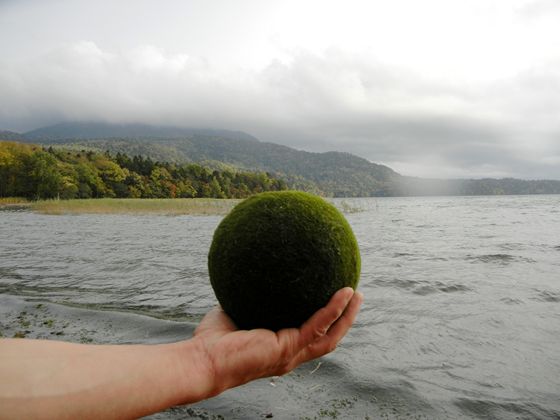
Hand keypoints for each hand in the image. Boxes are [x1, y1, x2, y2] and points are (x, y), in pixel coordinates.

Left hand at [193, 287, 362, 395]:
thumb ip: (249, 297)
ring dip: (346, 315)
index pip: (310, 337)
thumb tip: (251, 272)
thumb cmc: (213, 341)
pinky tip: (343, 293)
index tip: (335, 302)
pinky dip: (333, 310)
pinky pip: (318, 326)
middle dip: (344, 320)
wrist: (202, 360)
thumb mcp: (236, 311)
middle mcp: (290, 355)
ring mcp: (291, 354)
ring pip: (331, 336)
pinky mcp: (287, 348)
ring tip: (357, 294)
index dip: (326, 322)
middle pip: (329, 339)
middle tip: (355, 297)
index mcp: (280, 349)